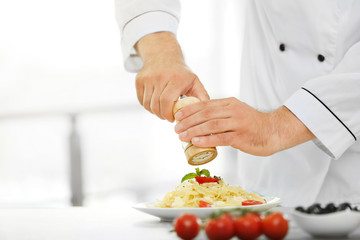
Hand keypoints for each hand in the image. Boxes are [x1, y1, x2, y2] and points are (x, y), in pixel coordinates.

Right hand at [135, 32, 208, 121]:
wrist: (163, 55)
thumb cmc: (181, 73)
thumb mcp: (194, 81)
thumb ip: (201, 96)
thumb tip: (205, 111)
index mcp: (175, 78)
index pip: (167, 101)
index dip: (168, 113)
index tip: (173, 119)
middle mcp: (160, 76)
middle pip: (156, 104)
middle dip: (161, 115)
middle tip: (167, 117)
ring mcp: (148, 77)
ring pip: (147, 104)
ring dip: (154, 111)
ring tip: (162, 111)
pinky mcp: (139, 79)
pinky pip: (141, 100)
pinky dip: (147, 106)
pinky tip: (155, 104)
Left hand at [174, 97, 314, 155]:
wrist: (274, 131)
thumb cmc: (252, 124)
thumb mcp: (236, 112)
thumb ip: (221, 114)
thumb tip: (200, 120)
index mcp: (230, 103)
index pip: (205, 104)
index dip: (190, 110)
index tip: (178, 116)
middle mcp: (233, 111)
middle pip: (205, 114)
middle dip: (188, 121)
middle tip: (176, 128)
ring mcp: (238, 123)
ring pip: (211, 125)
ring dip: (194, 130)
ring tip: (181, 136)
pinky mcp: (241, 136)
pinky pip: (221, 138)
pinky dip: (207, 140)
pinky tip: (196, 142)